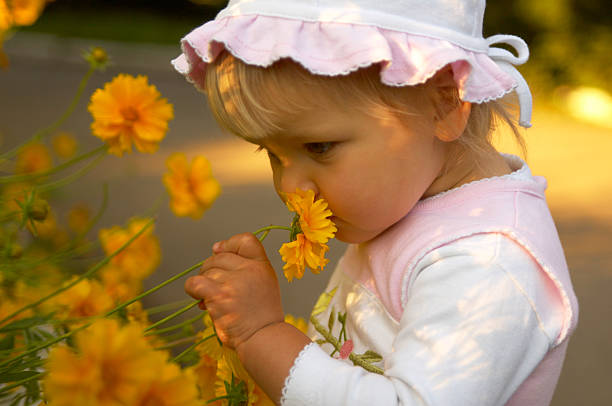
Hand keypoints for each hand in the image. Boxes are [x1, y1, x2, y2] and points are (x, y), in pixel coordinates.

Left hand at [184, 233, 283, 349]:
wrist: (263, 338)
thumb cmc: (260, 316)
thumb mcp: (264, 283)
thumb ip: (245, 266)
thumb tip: (215, 248)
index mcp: (262, 265)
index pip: (245, 240)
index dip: (229, 244)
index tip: (220, 252)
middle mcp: (250, 270)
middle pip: (219, 256)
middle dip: (211, 270)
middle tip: (215, 288)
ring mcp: (234, 282)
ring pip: (207, 271)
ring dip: (205, 284)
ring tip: (212, 300)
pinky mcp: (220, 295)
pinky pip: (195, 283)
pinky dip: (193, 290)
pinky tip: (200, 300)